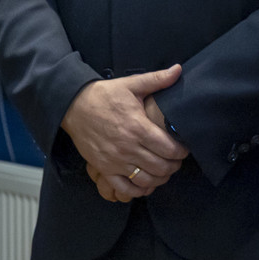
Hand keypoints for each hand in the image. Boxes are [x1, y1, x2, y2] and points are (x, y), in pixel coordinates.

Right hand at [61, 65, 188, 200]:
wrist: (74, 106)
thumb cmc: (105, 95)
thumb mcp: (132, 84)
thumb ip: (157, 80)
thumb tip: (178, 69)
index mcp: (138, 127)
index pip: (168, 149)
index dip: (181, 152)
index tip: (184, 149)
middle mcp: (127, 147)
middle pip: (160, 167)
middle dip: (173, 166)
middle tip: (177, 160)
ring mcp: (115, 161)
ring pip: (145, 179)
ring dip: (159, 178)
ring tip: (165, 171)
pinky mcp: (103, 168)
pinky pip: (123, 187)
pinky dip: (137, 190)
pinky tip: (145, 183)